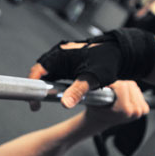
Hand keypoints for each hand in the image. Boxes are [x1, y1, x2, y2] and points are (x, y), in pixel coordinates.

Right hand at [27, 29, 154, 108]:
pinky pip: (56, 74)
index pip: (37, 71)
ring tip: (46, 100)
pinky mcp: (68, 62)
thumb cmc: (109, 59)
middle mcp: (59, 55)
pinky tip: (59, 93)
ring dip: (46, 87)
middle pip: (40, 73)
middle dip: (38, 89)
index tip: (34, 101)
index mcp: (60, 54)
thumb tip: (65, 104)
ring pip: (47, 74)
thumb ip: (78, 91)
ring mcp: (63, 58)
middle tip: (37, 104)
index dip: (33, 86)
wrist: (121, 51)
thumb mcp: (93, 77)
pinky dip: (54, 84)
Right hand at [83, 80, 149, 129]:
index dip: (112, 85)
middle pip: (129, 85)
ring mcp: (140, 111)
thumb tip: (83, 86)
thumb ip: (86, 92)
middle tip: (111, 94)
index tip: (106, 90)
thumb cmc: (95, 110)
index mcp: (124, 110)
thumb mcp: (89, 99)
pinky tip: (123, 98)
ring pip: (133, 87)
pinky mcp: (143, 110)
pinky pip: (138, 91)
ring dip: (124, 88)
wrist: (100, 120)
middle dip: (119, 86)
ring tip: (116, 96)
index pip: (122, 86)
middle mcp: (134, 112)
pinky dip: (130, 92)